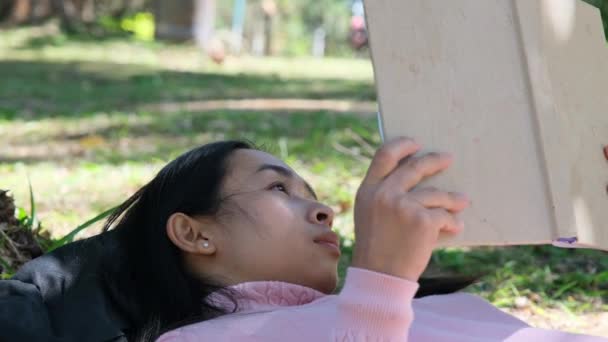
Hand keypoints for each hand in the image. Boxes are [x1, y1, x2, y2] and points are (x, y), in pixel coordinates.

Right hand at [351, 137, 469, 281]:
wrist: (380, 277)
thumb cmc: (375, 248)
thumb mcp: (368, 215)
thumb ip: (383, 194)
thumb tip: (414, 178)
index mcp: (367, 190)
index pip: (384, 155)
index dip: (402, 145)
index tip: (416, 143)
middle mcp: (384, 194)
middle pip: (415, 167)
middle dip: (435, 161)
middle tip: (448, 159)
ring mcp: (403, 206)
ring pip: (435, 194)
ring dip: (452, 199)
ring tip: (462, 203)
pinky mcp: (422, 221)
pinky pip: (444, 216)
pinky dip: (452, 223)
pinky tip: (455, 228)